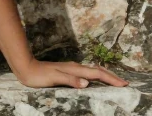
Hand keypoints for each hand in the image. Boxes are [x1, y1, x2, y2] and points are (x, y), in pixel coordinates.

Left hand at [14, 58, 129, 89]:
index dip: (111, 79)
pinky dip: (96, 76)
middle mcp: (76, 67)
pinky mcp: (68, 71)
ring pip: (93, 71)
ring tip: (115, 81)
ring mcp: (72, 68)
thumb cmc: (39, 75)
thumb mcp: (54, 78)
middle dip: (112, 76)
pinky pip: (87, 73)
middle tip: (125, 83)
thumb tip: (87, 83)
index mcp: (75, 69)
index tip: (124, 84)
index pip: (97, 73)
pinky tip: (95, 80)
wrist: (26, 67)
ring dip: (105, 75)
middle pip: (98, 71)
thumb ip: (70, 80)